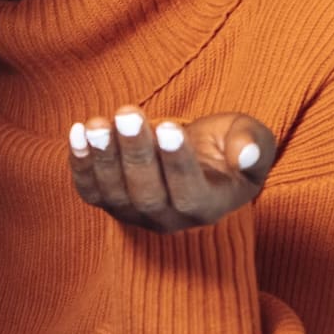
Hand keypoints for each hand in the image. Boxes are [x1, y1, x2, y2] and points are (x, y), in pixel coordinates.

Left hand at [69, 109, 275, 231]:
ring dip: (104, 157)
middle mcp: (169, 220)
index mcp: (208, 208)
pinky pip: (90, 191)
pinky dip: (80, 164)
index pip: (189, 194)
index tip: (170, 128)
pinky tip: (78, 132)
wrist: (195, 156)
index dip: (178, 163)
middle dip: (136, 153)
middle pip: (147, 195)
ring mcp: (135, 214)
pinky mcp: (109, 202)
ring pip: (115, 194)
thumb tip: (247, 154)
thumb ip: (254, 146)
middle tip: (129, 114)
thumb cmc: (226, 146)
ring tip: (99, 123)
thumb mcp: (252, 139)